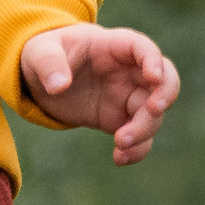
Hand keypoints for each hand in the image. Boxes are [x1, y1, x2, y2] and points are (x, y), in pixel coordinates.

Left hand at [22, 23, 177, 162]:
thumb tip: (58, 86)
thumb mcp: (38, 52)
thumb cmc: (46, 53)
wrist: (42, 77)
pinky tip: (120, 158)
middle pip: (164, 80)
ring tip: (120, 143)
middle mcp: (128, 71)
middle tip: (153, 111)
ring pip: (153, 114)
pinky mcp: (120, 119)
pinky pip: (140, 136)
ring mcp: (127, 96)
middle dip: (165, 95)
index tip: (153, 77)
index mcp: (112, 46)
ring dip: (144, 130)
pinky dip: (136, 149)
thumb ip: (48, 63)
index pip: (141, 47)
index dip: (153, 59)